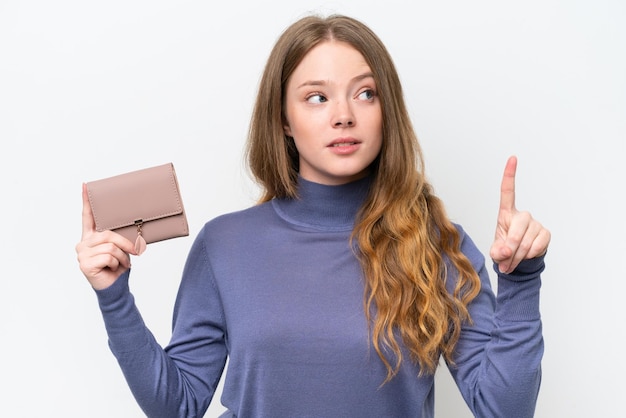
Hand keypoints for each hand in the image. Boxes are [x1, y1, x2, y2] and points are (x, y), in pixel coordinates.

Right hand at [75, 183, 136, 289]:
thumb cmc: (118, 266)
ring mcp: (82, 253)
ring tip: (121, 263)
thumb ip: (118, 236)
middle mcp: (83, 243)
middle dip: (125, 244)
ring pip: (110, 246)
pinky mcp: (85, 264)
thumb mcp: (121, 248)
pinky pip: (108, 256)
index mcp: (91, 237)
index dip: (87, 201)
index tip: (86, 185)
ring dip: (122, 256)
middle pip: (108, 234)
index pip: (87, 216)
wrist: (116, 287)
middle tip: (133, 251)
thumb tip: (130, 228)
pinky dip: (118, 263)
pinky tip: (113, 268)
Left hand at [490, 156, 550, 273]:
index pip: (507, 192)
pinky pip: (536, 247)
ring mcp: (535, 223)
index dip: (510, 175)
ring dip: (517, 257)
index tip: (512, 158)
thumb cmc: (505, 250)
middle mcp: (522, 215)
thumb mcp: (495, 251)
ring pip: (525, 243)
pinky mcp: (546, 233)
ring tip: (511, 262)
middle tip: (505, 261)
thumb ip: (497, 251)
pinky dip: (528, 256)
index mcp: (506, 214)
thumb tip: (504, 251)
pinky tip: (525, 256)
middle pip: (516, 232)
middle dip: (510, 249)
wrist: (520, 260)